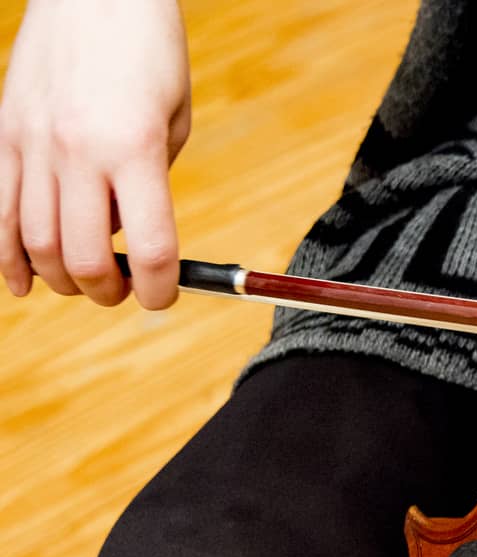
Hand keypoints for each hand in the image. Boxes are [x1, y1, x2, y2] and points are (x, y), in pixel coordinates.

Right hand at [0, 0, 190, 307]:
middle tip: (120, 293)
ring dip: (59, 278)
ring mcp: (32, 143)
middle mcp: (79, 151)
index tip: (163, 299)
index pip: (152, 249)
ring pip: (34, 241)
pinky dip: (4, 254)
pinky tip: (19, 279)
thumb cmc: (148, 53)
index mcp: (135, 149)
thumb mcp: (175, 120)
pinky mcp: (2, 133)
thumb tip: (128, 236)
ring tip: (81, 282)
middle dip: (105, 291)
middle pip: (84, 256)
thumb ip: (153, 182)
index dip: (160, 291)